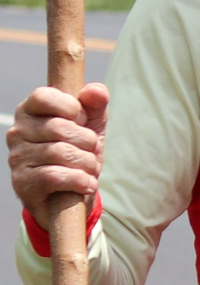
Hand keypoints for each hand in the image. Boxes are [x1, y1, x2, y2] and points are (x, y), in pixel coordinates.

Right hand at [8, 82, 107, 213]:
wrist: (72, 194)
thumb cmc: (78, 153)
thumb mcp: (91, 126)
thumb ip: (95, 105)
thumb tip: (96, 90)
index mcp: (30, 112)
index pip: (44, 97)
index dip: (71, 107)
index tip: (82, 120)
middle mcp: (17, 132)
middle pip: (58, 127)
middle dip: (87, 141)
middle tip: (91, 150)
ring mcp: (17, 157)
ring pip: (60, 153)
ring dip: (87, 163)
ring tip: (90, 168)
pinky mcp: (22, 182)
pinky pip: (55, 176)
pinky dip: (79, 180)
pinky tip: (85, 183)